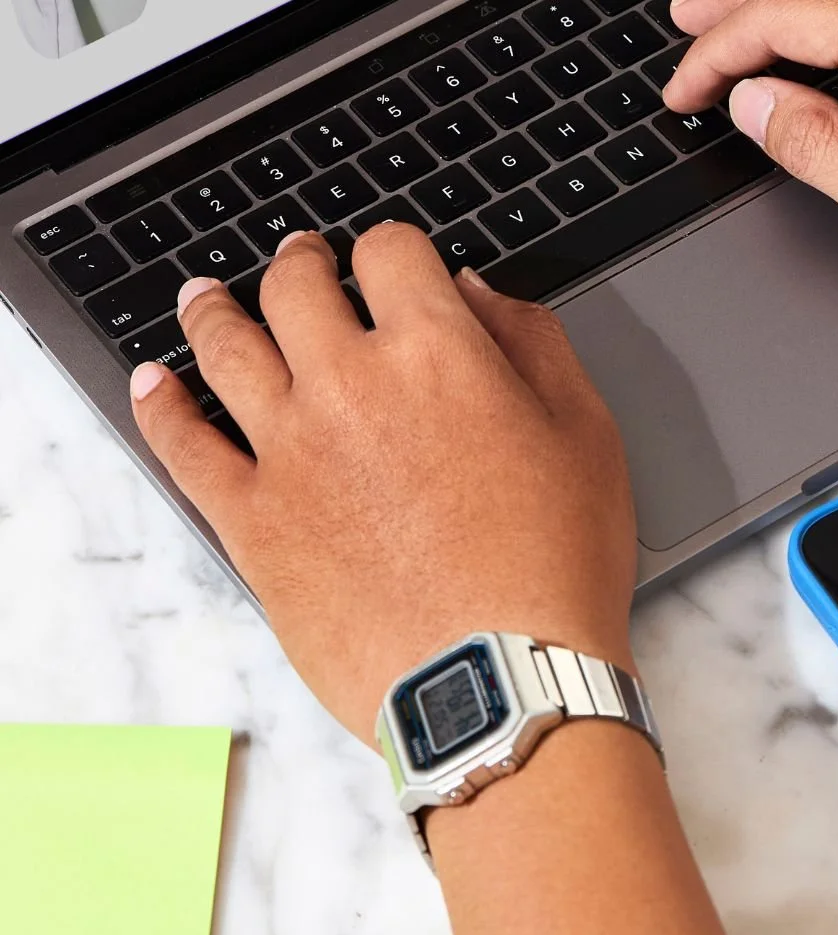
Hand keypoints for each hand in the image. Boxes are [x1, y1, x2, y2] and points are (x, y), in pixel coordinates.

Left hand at [129, 226, 635, 746]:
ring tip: (205, 296)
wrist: (503, 682)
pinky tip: (153, 383)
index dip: (392, 251)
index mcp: (435, 353)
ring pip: (225, 347)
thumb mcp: (587, 438)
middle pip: (295, 287)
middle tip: (302, 266)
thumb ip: (533, 345)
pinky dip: (160, 405)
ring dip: (214, 309)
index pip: (390, 253)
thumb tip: (476, 291)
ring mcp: (288, 453)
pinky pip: (183, 446)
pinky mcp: (252, 523)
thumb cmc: (556, 571)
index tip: (393, 265)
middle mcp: (349, 385)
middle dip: (302, 265)